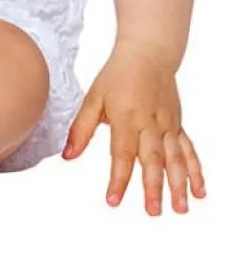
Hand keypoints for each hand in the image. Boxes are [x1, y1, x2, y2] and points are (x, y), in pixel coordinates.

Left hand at [63, 41, 206, 214]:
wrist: (147, 54)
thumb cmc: (116, 76)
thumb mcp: (92, 98)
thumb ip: (81, 129)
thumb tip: (67, 156)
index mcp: (126, 118)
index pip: (122, 154)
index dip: (118, 179)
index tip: (113, 200)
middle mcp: (150, 124)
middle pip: (152, 160)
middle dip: (153, 188)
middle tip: (152, 212)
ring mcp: (167, 125)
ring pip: (175, 159)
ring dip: (178, 185)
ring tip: (179, 209)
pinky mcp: (177, 125)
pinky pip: (189, 151)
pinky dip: (196, 172)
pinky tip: (200, 192)